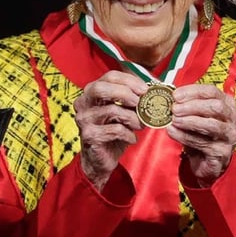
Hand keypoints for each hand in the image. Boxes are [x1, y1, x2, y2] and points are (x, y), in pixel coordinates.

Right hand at [73, 71, 146, 189]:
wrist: (100, 159)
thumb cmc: (112, 132)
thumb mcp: (123, 111)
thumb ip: (132, 98)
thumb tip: (151, 88)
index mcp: (91, 92)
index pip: (109, 76)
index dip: (129, 80)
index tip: (145, 89)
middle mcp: (83, 103)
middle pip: (102, 89)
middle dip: (125, 93)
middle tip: (140, 102)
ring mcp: (84, 120)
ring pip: (112, 110)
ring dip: (132, 118)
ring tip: (140, 125)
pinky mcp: (89, 135)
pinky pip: (115, 130)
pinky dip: (129, 134)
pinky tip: (132, 138)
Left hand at [166, 84, 235, 186]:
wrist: (206, 163)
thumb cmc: (201, 136)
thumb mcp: (195, 117)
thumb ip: (186, 106)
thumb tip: (170, 97)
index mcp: (228, 105)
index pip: (212, 92)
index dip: (192, 92)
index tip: (175, 95)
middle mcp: (234, 119)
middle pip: (216, 106)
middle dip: (192, 106)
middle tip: (174, 109)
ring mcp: (230, 136)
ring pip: (211, 124)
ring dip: (189, 121)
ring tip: (174, 120)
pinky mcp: (222, 152)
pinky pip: (202, 142)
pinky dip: (184, 136)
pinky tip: (173, 132)